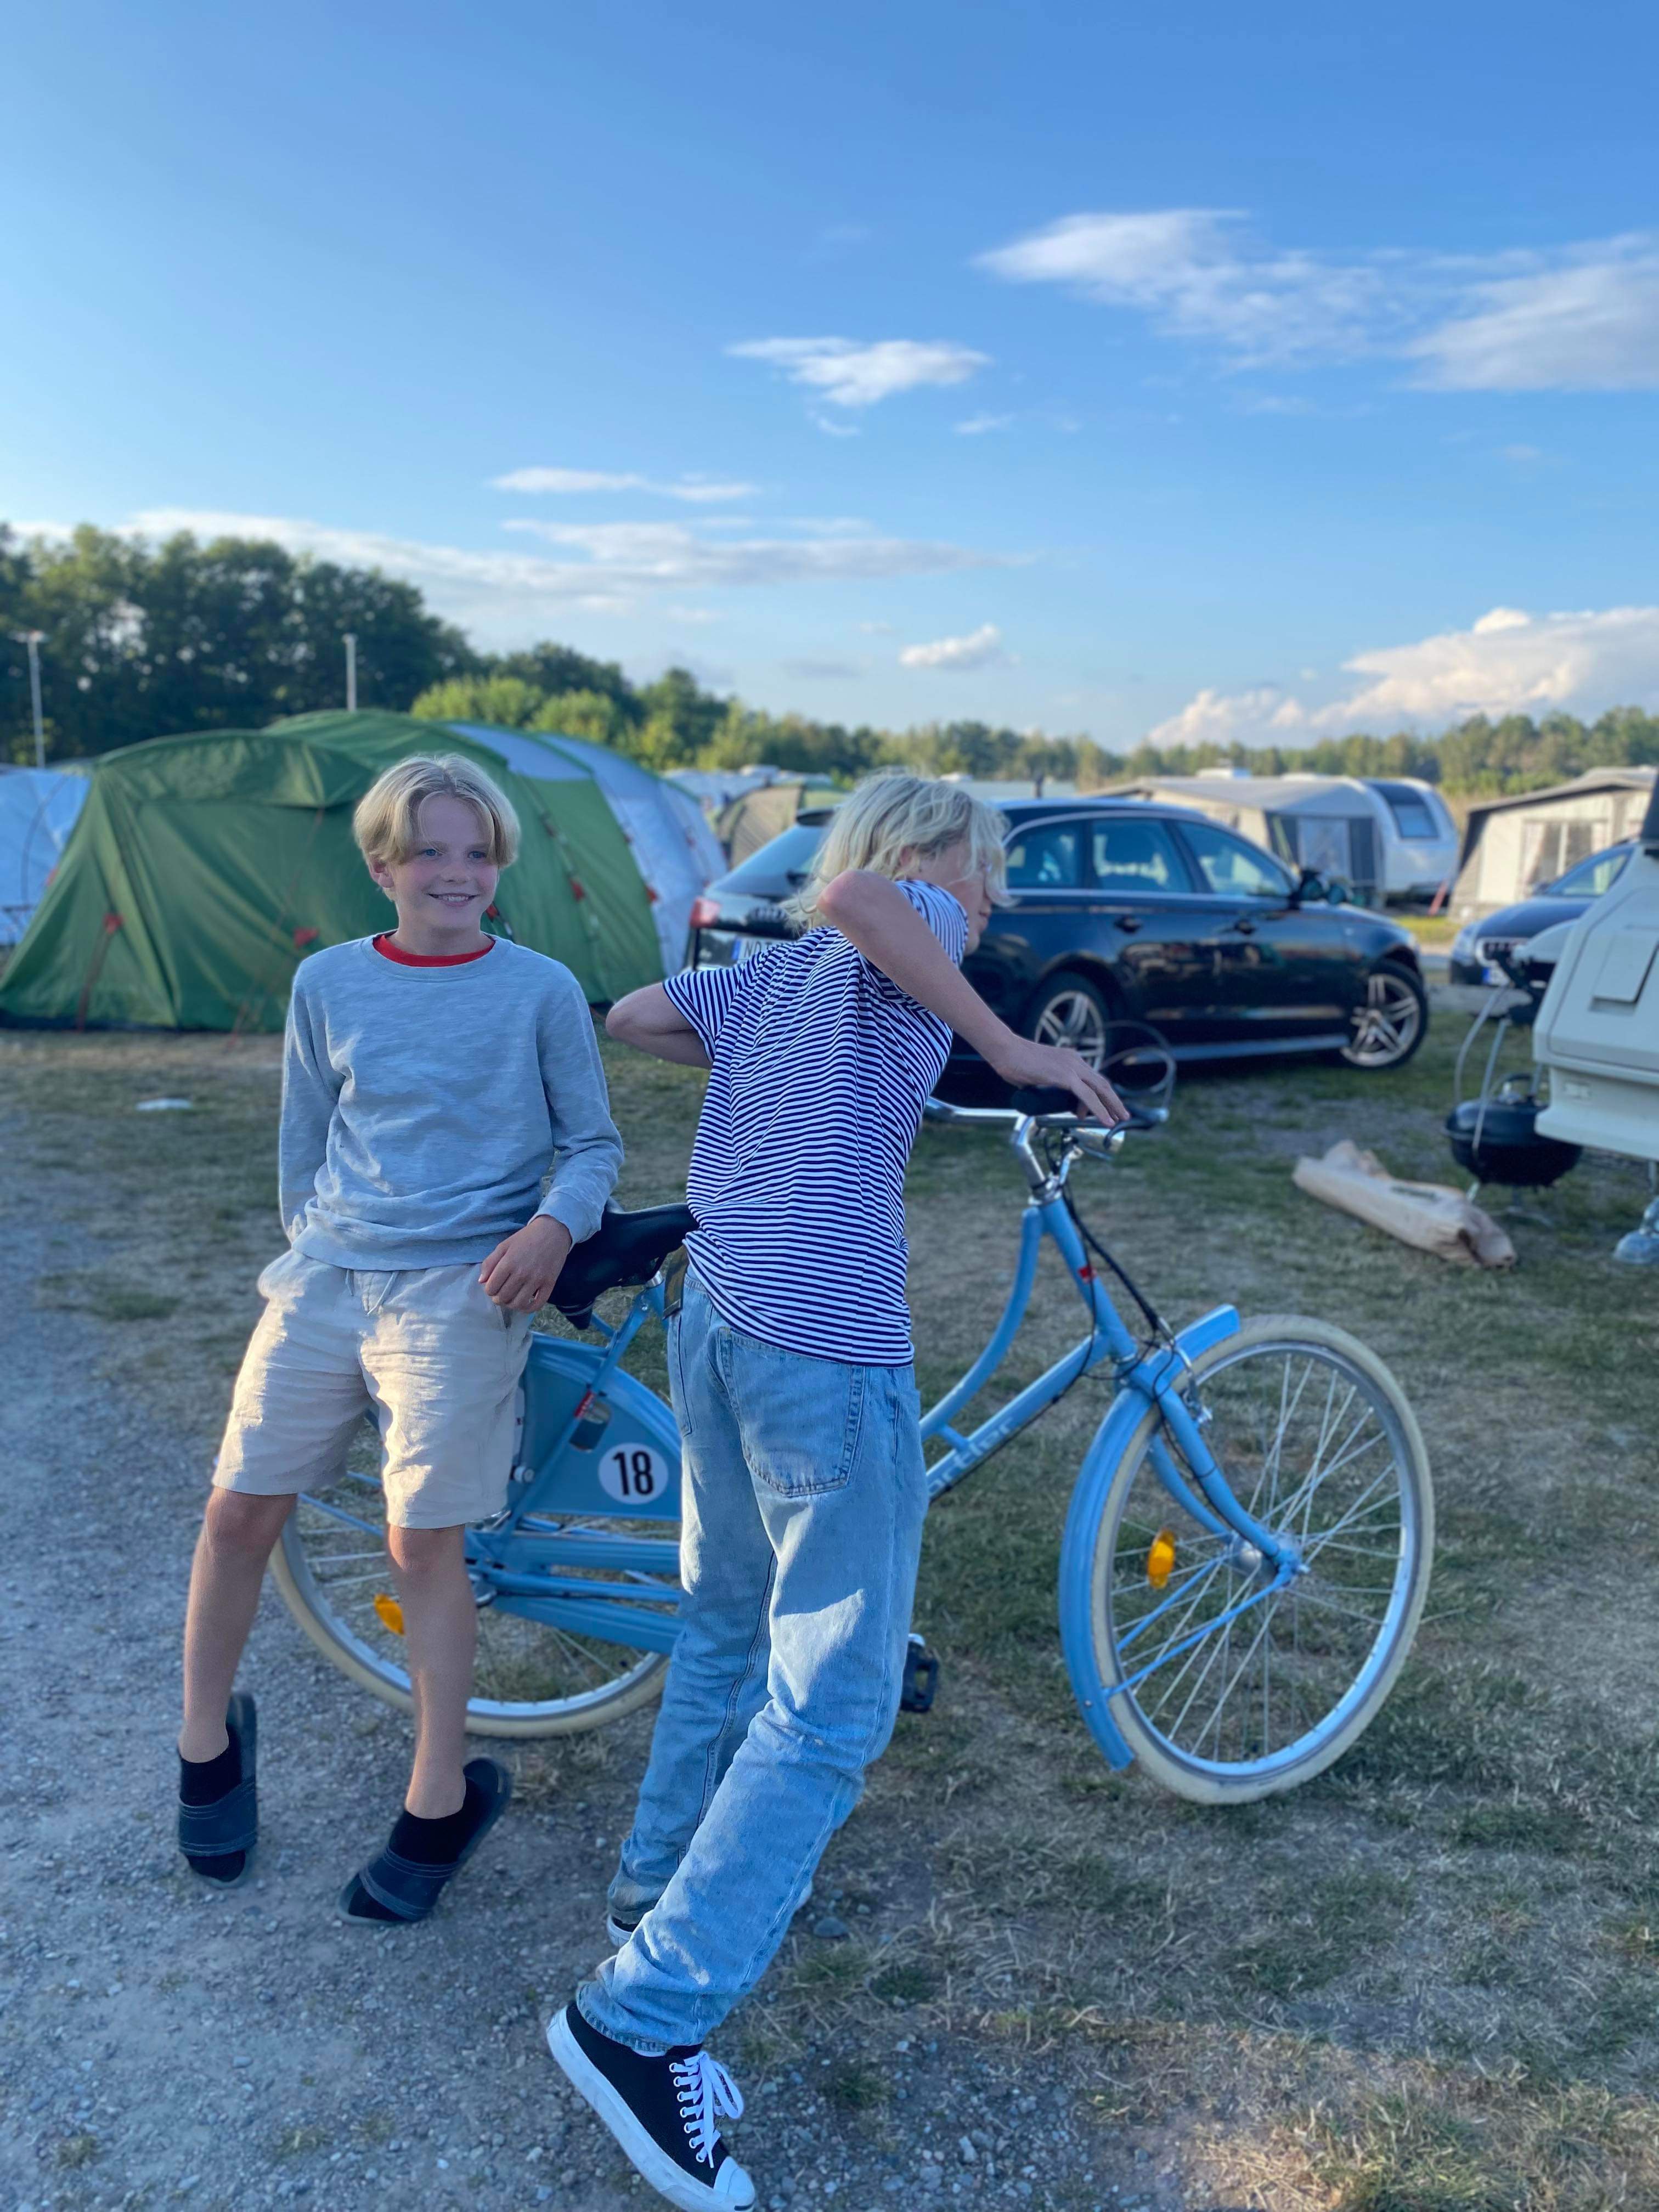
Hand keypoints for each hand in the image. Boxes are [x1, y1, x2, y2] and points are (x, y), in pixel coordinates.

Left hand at [479, 1216, 572, 1311]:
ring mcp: (536, 1280)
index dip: (489, 1290)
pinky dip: (528, 1309)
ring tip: (510, 1299)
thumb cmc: (526, 1238)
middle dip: (498, 1298)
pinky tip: (524, 1305)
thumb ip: (489, 1262)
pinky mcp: (549, 1284)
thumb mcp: (504, 1245)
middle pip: (503, 1297)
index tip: (493, 1287)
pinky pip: (537, 1304)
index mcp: (508, 1263)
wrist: (552, 1231)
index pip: (491, 1288)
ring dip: (511, 1305)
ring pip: (518, 1303)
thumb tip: (481, 1281)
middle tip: (500, 1294)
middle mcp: (521, 1273)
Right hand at [989, 1034, 1130, 1126]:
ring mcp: (1071, 1067)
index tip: (1104, 1110)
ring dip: (1112, 1106)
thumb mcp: (1033, 1075)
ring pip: (1100, 1089)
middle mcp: (1075, 1060)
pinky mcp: (1065, 1076)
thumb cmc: (1012, 1061)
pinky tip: (1106, 1120)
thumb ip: (1039, 1083)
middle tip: (1123, 1115)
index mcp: (1070, 1058)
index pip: (1092, 1078)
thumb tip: (1034, 1094)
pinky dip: (1100, 1109)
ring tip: (1119, 1120)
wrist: (1004, 1050)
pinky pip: (1088, 1096)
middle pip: (1102, 1083)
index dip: (1101, 1096)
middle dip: (1114, 1101)